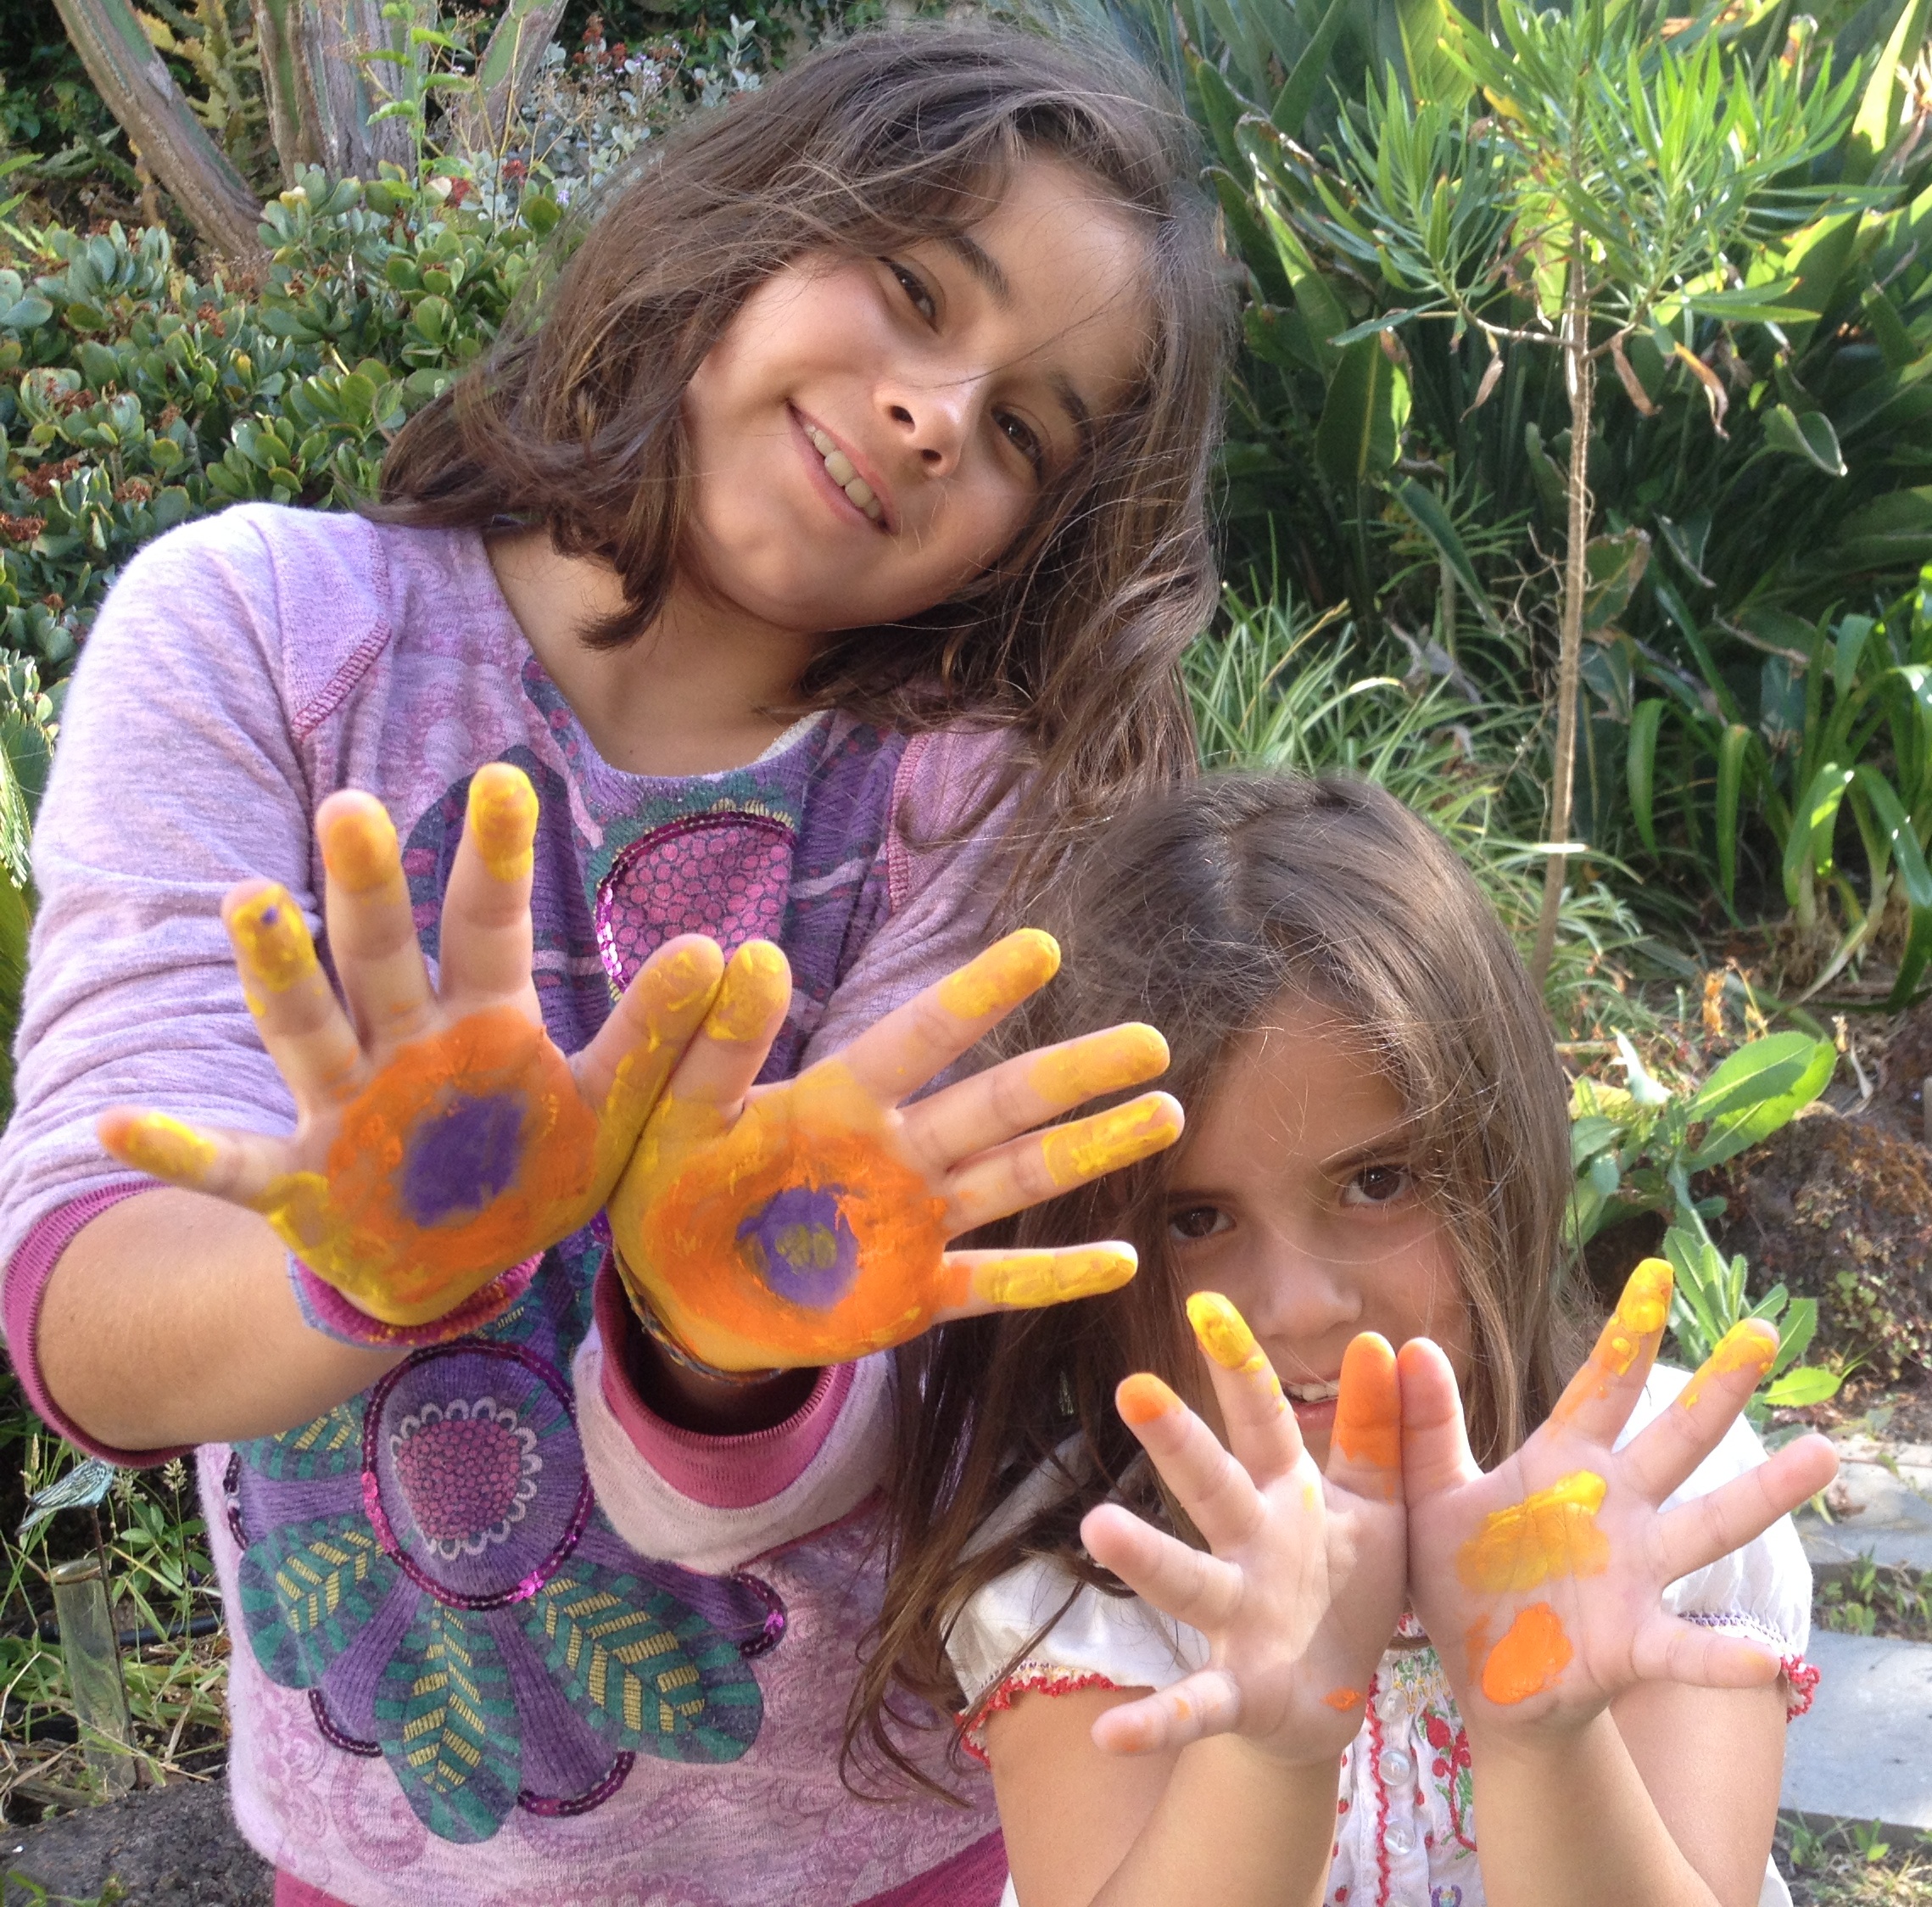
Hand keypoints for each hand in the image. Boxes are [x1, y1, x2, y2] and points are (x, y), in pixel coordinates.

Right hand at [100, 766, 723, 1326]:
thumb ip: (657, 1037)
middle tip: (353, 807)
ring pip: (305, 1028)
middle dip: (366, 886)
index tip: (504, 777)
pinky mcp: (298, 1180)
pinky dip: (176, 1150)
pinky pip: (229, 1167)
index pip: (489, 922)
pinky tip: (114, 1123)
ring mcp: (342, 1107)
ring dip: (275, 972)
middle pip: (381, 953)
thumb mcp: (606, 1110)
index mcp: (483, 1019)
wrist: (458, 1267)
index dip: (495, 856)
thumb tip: (720, 948)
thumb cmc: (530, 1170)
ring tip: (245, 903)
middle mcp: (403, 1044)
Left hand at [606, 928, 1184, 1370]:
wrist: (673, 1294)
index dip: (977, 995)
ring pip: (1016, 1178)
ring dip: (1088, 1151)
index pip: (919, 1037)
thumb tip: (742, 946)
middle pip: (998, 1104)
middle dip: (1074, 1074)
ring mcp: (915, 1223)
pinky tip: (1121, 1264)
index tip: (1042, 947)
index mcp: (839, 1100)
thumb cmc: (671, 1185)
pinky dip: (1054, 1277)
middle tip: (1153, 1041)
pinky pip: (995, 1284)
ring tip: (1162, 1114)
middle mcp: (896, 1151)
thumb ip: (711, 1042)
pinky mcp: (914, 1294)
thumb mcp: (675, 1112)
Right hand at [1078, 1296, 1407, 1764]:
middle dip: (1177, 1441)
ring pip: (1189, 1581)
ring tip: (1097, 1525)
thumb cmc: (1348, 1581)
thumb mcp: (1378, 1501)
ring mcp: (1236, 1617)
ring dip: (1146, 1557)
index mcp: (1287, 1495)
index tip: (1206, 1303)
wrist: (1335, 1699)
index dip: (1239, 1365)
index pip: (1262, 1419)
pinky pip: (1193, 1707)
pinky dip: (1155, 1721)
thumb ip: (1380, 1429)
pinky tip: (1113, 1735)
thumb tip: (1388, 1339)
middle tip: (1134, 1388)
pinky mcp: (1237, 1692)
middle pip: (1211, 1486)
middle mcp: (1248, 1547)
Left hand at [1399, 1257, 1838, 1737]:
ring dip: (1764, 1494)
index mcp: (1563, 1464)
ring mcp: (1632, 1573)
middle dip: (1718, 1388)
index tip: (1656, 1270)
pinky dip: (1721, 1655)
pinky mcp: (1631, 1643)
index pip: (1601, 1385)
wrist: (1479, 1676)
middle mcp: (1613, 1508)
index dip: (1628, 1331)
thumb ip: (1423, 1427)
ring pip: (1707, 1525)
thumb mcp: (1429, 1494)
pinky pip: (1683, 1650)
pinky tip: (1765, 1658)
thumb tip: (1404, 1343)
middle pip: (1674, 1438)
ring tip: (1820, 1453)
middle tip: (1764, 1333)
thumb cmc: (1461, 1575)